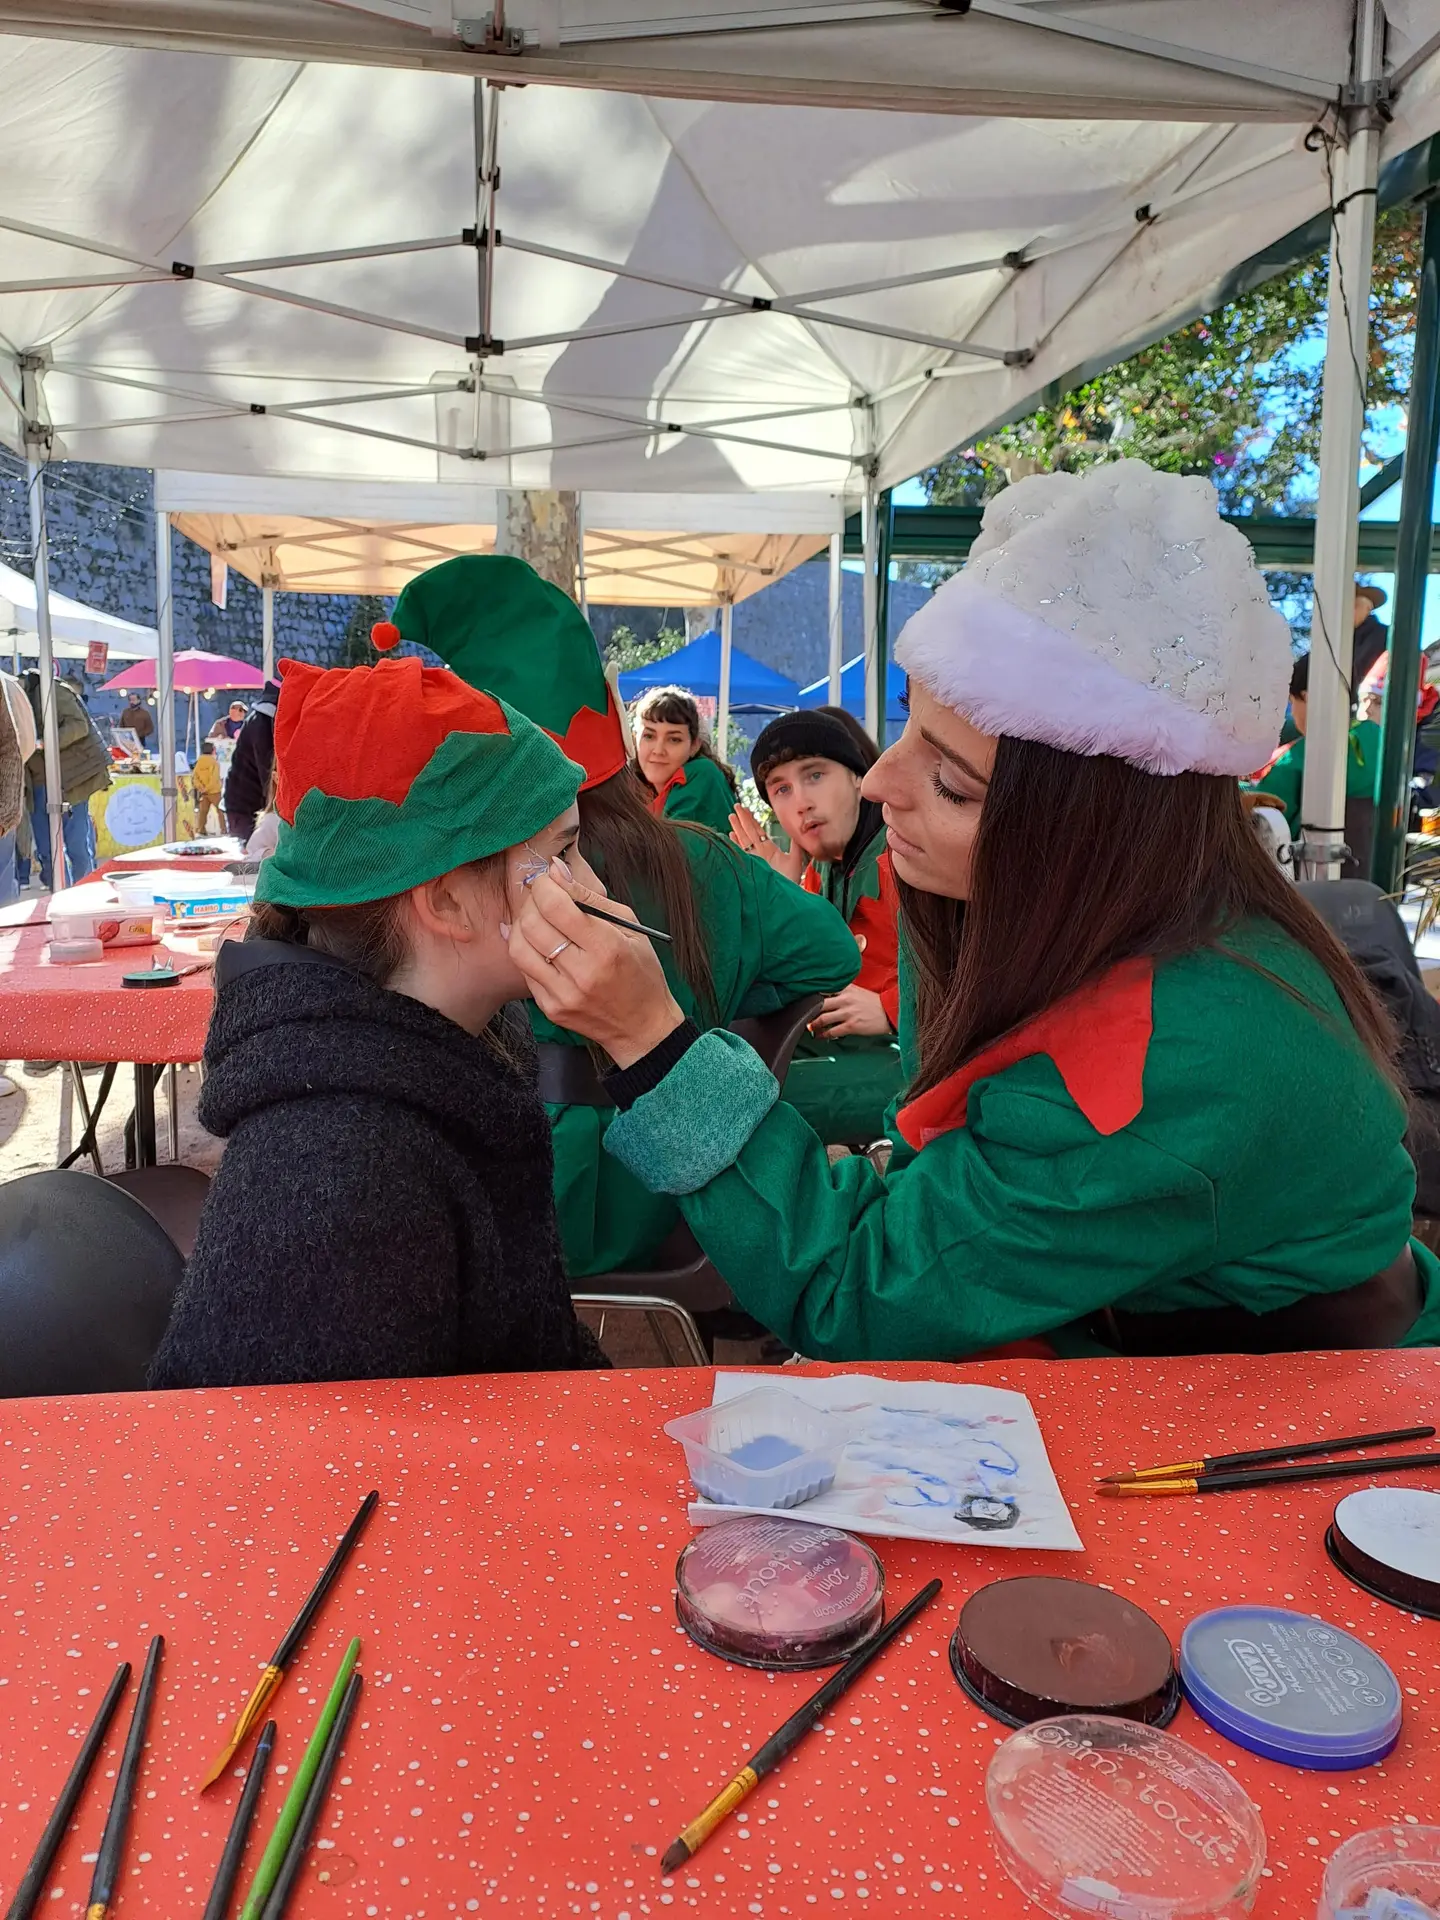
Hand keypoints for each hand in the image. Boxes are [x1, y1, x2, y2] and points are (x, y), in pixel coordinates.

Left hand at [506, 864, 685, 1068]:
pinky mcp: (551, 1008)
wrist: (642, 1027)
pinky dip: (526, 950)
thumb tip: (556, 870)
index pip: (556, 907)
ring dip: (522, 925)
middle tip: (542, 898)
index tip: (548, 880)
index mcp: (606, 948)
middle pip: (532, 925)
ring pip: (519, 948)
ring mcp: (563, 994)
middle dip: (531, 902)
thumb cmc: (641, 973)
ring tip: (536, 919)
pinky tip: (539, 944)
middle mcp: (582, 973)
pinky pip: (524, 971)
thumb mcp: (630, 929)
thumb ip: (591, 898)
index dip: (544, 886)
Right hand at [729, 804, 805, 883]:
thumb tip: (798, 831)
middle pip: (749, 832)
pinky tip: (729, 835)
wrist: (783, 895)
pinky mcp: (749, 865)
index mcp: (769, 849)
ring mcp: (753, 859)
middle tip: (736, 805)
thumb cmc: (790, 880)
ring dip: (737, 827)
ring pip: (743, 839)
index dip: (752, 820)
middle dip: (743, 819)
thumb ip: (795, 846)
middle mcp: (759, 852)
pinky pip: (740, 852)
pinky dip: (735, 844)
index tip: (747, 809)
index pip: (758, 831)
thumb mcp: (795, 860)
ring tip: (731, 816)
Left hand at [808, 983, 892, 1038]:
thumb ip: (844, 990)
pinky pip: (832, 1031)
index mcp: (847, 989)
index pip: (824, 989)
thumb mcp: (859, 991)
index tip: (803, 999)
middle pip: (820, 1004)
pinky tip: (820, 1036)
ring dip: (814, 1024)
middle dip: (809, 1010)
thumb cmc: (875, 1003)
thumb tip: (829, 993)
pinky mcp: (852, 1026)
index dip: (812, 994)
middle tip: (803, 1014)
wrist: (890, 1012)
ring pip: (823, 1018)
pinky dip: (823, 1035)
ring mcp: (848, 1013)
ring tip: (809, 1027)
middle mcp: (845, 999)